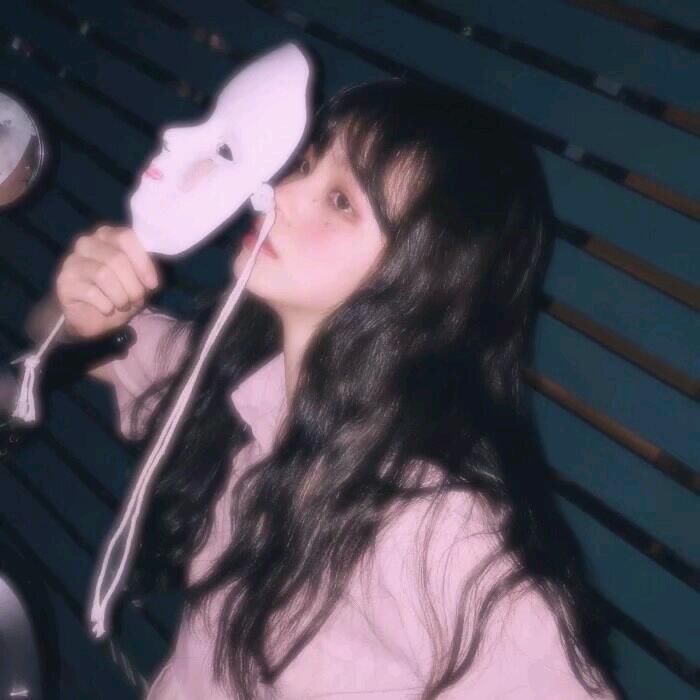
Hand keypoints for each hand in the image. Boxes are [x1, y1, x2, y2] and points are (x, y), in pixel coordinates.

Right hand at [55, 224, 161, 339]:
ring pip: (103, 274)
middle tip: (137, 299)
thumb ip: (144, 271)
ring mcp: (72, 261)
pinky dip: (106, 305)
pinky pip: (90, 292)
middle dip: (133, 285)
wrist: (92, 317)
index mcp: (107, 235)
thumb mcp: (138, 281)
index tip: (152, 284)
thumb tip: (150, 278)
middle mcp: (87, 243)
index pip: (126, 237)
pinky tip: (107, 309)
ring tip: (123, 305)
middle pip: (117, 258)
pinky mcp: (64, 282)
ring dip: (121, 296)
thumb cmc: (118, 294)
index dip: (143, 263)